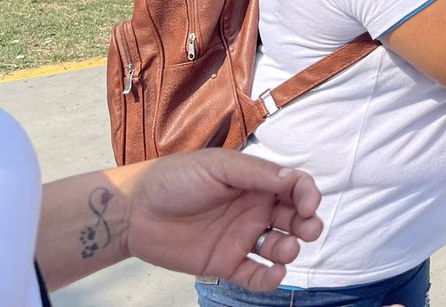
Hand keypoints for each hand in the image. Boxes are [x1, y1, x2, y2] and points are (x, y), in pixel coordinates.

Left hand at [120, 150, 322, 290]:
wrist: (134, 211)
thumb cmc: (174, 178)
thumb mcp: (217, 166)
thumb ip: (256, 173)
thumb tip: (293, 180)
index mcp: (255, 182)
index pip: (294, 187)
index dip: (308, 194)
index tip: (310, 204)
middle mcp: (253, 209)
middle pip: (294, 218)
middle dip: (308, 224)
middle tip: (308, 229)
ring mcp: (241, 238)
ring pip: (279, 247)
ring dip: (290, 250)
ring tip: (286, 251)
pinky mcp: (226, 264)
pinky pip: (255, 275)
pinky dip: (269, 278)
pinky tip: (274, 274)